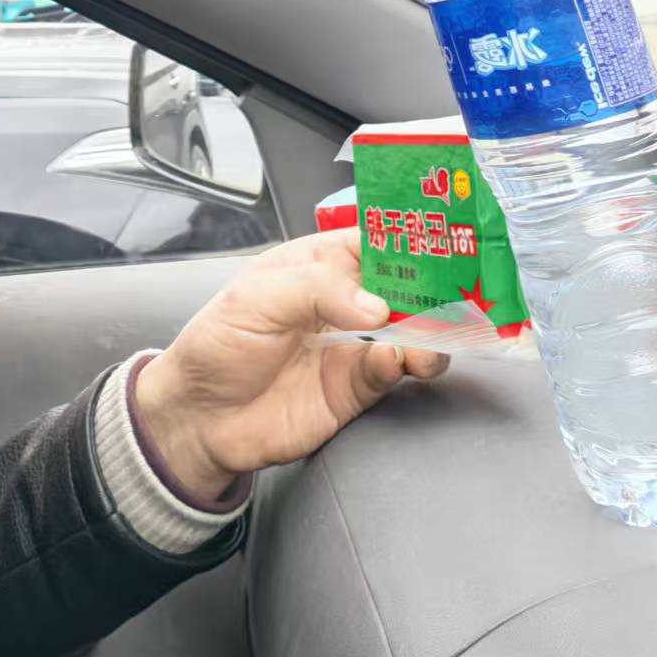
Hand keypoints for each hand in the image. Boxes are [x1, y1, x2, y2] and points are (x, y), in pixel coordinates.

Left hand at [134, 227, 448, 503]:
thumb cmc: (216, 345)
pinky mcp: (353, 389)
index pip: (370, 241)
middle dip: (431, 286)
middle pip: (399, 286)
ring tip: (428, 338)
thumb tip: (375, 305)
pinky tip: (399, 361)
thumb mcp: (255, 298)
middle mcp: (339, 302)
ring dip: (427, 331)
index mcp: (314, 265)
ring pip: (407, 331)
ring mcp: (349, 345)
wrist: (199, 418)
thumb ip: (316, 291)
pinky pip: (391, 372)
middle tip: (456, 291)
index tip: (439, 240)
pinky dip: (404, 365)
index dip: (404, 238)